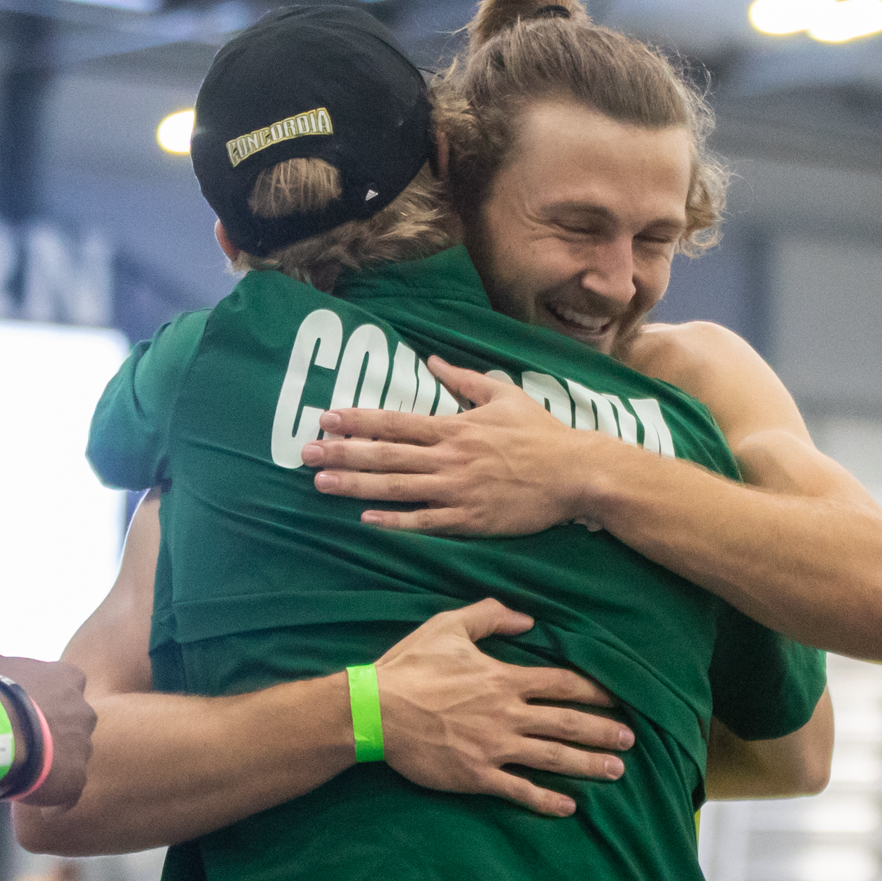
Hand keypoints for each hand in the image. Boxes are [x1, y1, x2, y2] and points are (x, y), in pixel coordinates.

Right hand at [0, 613, 94, 809]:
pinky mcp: (76, 781)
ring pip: (66, 761)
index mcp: (69, 679)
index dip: (35, 706)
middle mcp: (86, 711)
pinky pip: (67, 794)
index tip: (12, 714)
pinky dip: (49, 798)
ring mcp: (84, 748)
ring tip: (13, 769)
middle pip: (66, 729)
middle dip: (44, 738)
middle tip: (10, 745)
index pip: (60, 693)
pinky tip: (24, 792)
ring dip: (44, 767)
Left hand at [303, 358, 607, 535]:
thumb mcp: (504, 395)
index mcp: (455, 427)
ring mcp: (458, 490)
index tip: (326, 418)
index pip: (395, 422)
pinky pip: (426, 521)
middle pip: (386, 455)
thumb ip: (463, 379)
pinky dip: (395, 520)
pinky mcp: (471, 519)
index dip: (358, 420)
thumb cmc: (542, 433)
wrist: (576, 473)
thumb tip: (430, 359)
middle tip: (305, 453)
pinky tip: (366, 518)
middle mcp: (450, 457)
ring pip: (397, 488)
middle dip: (342, 453)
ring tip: (321, 483)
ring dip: (356, 485)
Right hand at [374, 599, 633, 816]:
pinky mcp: (476, 776)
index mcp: (504, 679)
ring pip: (553, 757)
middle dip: (603, 731)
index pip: (563, 684)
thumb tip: (527, 620)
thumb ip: (490, 616)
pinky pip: (519, 791)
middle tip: (631, 740)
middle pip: (568, 723)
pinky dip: (546, 800)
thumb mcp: (448, 626)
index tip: (616, 699)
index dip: (594, 691)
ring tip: (616, 771)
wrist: (374, 711)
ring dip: (587, 764)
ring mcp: (494, 748)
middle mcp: (507, 714)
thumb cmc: (410, 666)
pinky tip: (569, 805)